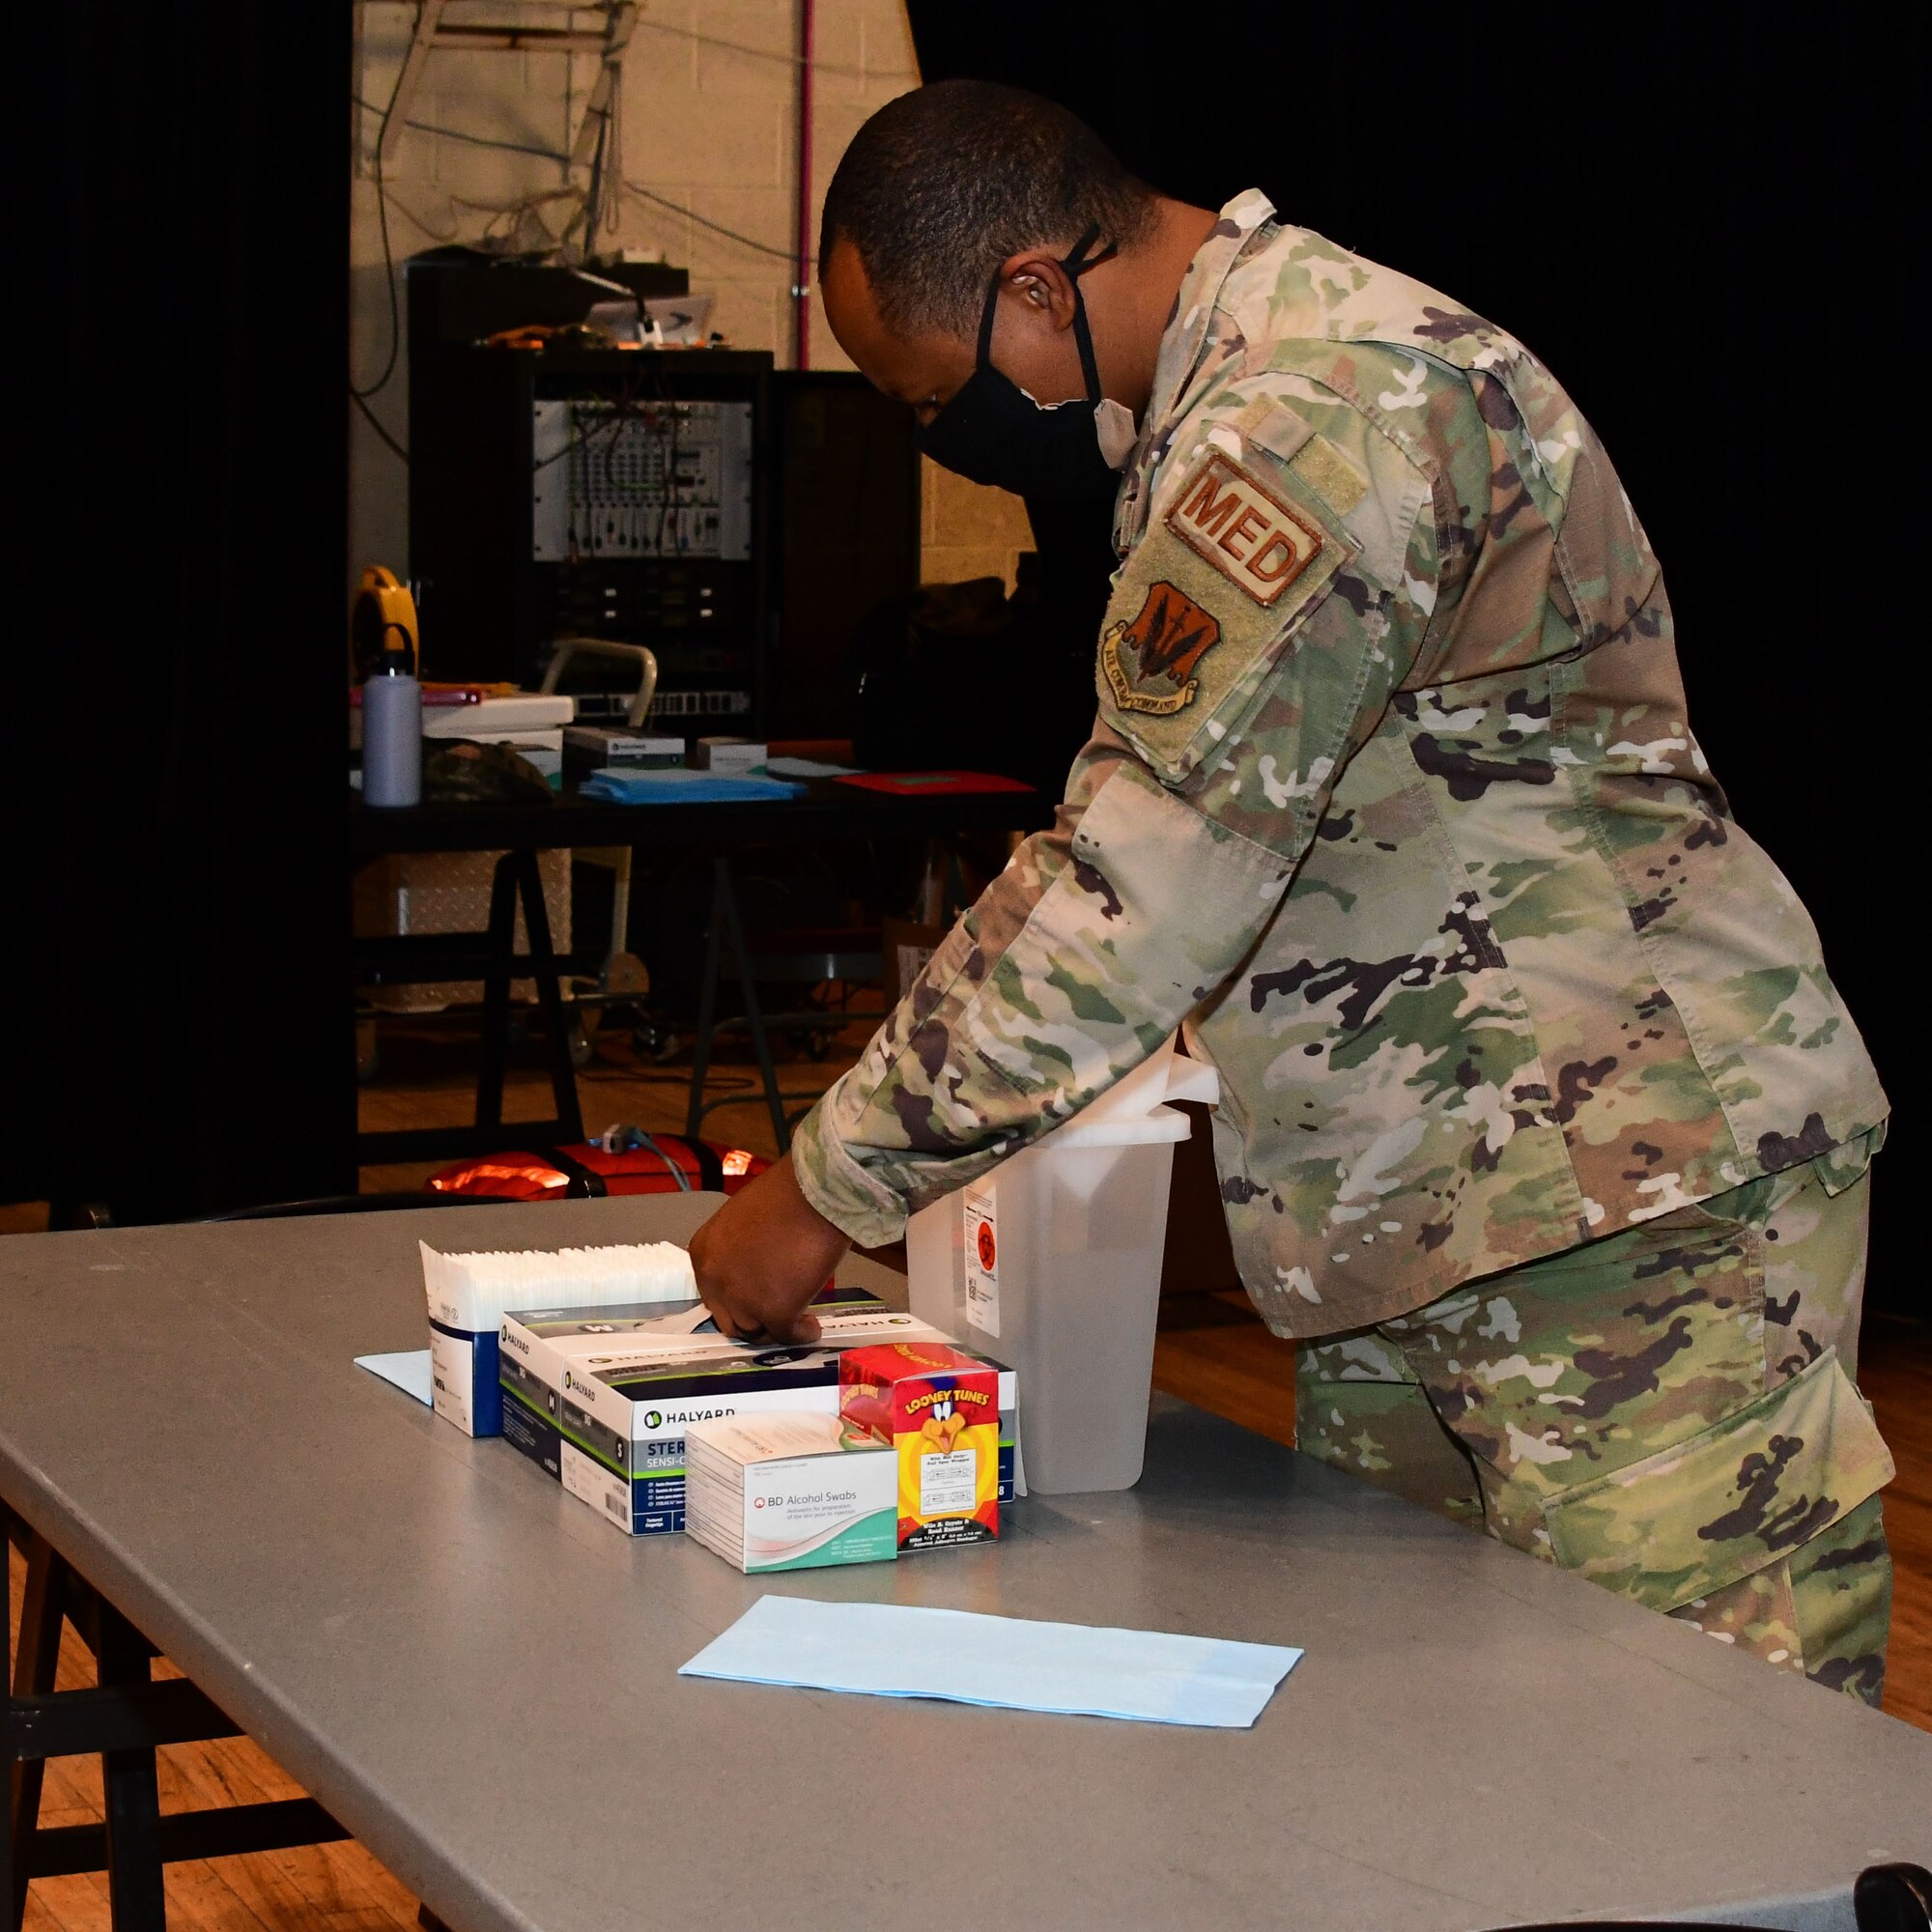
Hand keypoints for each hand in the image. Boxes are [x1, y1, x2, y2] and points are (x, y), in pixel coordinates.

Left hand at [687, 1153, 850, 1343]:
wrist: (813, 1193)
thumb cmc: (786, 1194)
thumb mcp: (743, 1219)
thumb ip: (739, 1247)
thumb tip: (757, 1265)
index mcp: (703, 1253)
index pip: (712, 1292)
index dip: (736, 1300)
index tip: (755, 1300)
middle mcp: (715, 1280)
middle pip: (729, 1318)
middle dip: (752, 1319)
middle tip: (774, 1315)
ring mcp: (743, 1299)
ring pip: (755, 1332)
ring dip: (775, 1331)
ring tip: (797, 1323)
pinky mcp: (775, 1311)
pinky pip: (786, 1335)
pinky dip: (801, 1335)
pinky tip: (812, 1328)